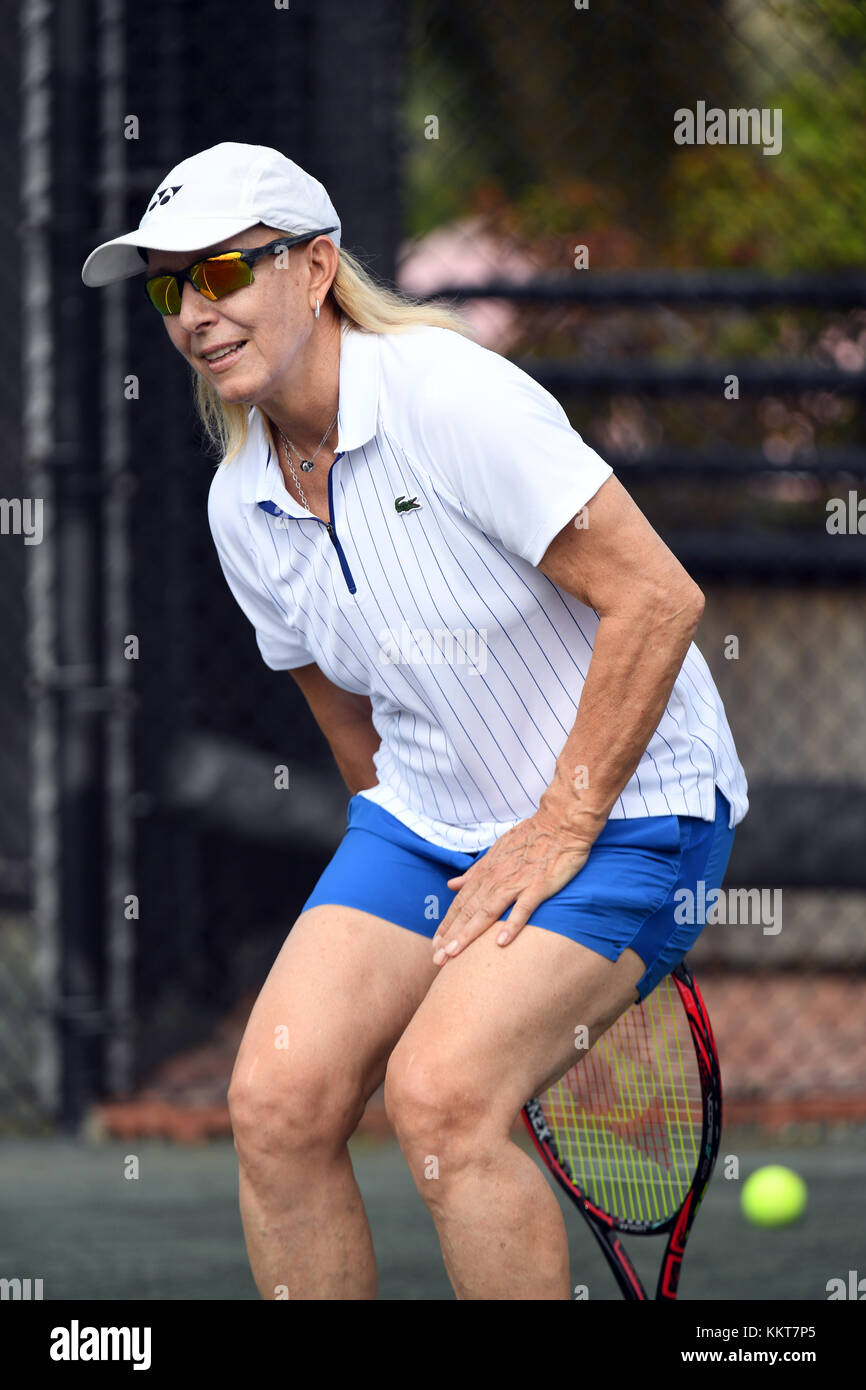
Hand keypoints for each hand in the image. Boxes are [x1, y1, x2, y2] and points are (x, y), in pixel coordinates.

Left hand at [430, 806, 594, 965]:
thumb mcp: (496, 851)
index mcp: (486, 872)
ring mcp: (517, 882)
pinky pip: (523, 908)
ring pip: (487, 912)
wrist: (560, 823)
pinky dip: (512, 924)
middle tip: (437, 959)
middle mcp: (496, 878)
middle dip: (451, 936)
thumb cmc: (530, 837)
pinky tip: (501, 943)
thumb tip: (452, 884)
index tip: (435, 945)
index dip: (447, 924)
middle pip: (468, 911)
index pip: (461, 903)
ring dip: (469, 934)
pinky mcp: (539, 885)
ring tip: (454, 954)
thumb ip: (474, 871)